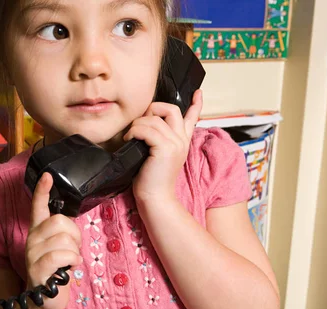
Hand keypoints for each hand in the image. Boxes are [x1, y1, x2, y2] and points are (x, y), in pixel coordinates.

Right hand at [25, 172, 82, 308]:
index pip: (38, 206)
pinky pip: (60, 255)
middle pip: (59, 221)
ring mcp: (32, 254)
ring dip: (74, 251)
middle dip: (75, 235)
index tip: (47, 175)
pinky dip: (71, 260)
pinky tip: (70, 267)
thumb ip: (63, 232)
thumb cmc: (57, 271)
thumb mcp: (61, 247)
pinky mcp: (37, 270)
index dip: (42, 190)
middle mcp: (32, 239)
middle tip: (73, 249)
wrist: (47, 300)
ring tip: (70, 262)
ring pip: (63, 239)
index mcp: (38, 231)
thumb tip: (70, 223)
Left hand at [123, 89, 203, 203]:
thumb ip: (157, 140)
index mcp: (182, 141)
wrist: (155, 198)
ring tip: (130, 137)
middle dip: (152, 109)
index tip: (198, 92)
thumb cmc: (150, 179)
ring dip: (137, 124)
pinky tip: (129, 140)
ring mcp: (175, 143)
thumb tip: (144, 124)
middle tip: (140, 123)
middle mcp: (182, 140)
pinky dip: (134, 131)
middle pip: (171, 109)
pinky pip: (146, 129)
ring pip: (154, 118)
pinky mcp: (165, 148)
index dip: (195, 104)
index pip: (192, 118)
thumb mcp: (156, 155)